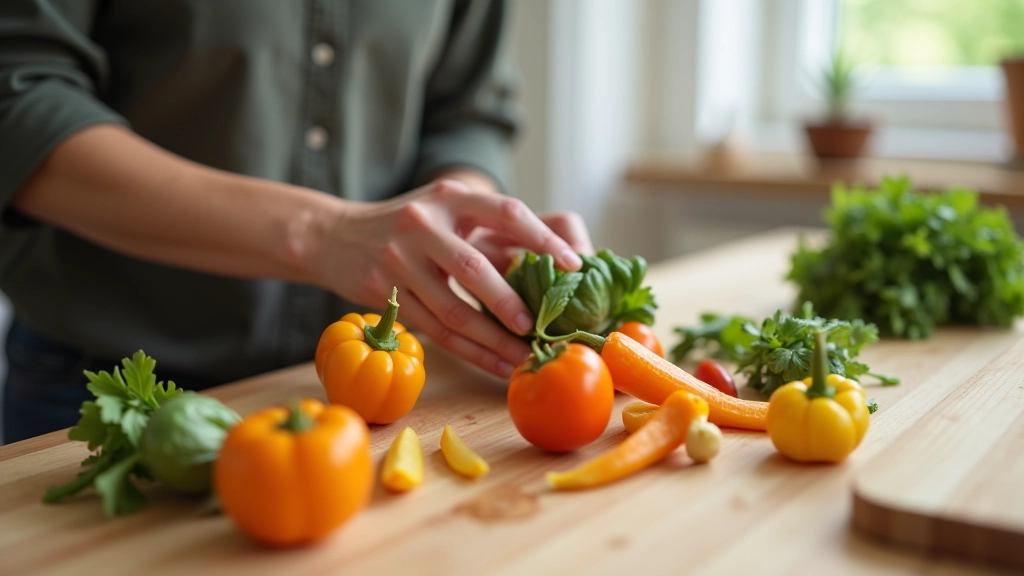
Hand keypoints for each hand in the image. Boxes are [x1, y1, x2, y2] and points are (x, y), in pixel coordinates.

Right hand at [317, 179, 582, 376]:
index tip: (574, 265)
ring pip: (453, 310)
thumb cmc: (405, 226)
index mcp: (449, 197)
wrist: (332, 235)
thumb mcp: (443, 208)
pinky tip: (495, 364)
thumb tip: (553, 259)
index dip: (543, 239)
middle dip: (511, 303)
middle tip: (541, 328)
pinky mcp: (384, 293)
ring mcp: (399, 260)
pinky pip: (435, 330)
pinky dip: (469, 351)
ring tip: (523, 358)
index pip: (506, 212)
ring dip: (492, 340)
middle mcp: (423, 224)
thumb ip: (486, 226)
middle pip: (475, 269)